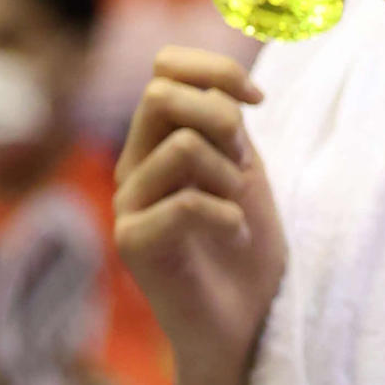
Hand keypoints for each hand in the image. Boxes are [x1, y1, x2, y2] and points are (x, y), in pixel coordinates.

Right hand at [114, 49, 285, 384]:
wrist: (246, 317)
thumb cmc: (246, 240)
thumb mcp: (241, 164)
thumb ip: (223, 120)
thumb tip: (224, 78)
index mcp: (159, 139)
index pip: (164, 66)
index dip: (216, 69)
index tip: (258, 101)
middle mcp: (133, 165)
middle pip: (161, 93)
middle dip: (222, 118)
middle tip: (242, 163)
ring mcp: (127, 204)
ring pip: (182, 145)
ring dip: (229, 175)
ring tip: (236, 209)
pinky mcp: (132, 244)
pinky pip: (187, 202)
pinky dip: (229, 217)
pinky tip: (233, 237)